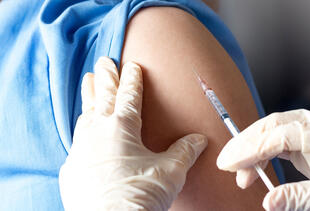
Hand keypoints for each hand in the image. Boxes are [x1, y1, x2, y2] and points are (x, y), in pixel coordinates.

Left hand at [59, 57, 207, 210]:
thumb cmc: (139, 196)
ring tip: (88, 83)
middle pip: (103, 96)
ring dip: (89, 97)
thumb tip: (199, 139)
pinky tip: (83, 129)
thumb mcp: (170, 171)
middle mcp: (98, 132)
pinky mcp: (72, 167)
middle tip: (104, 61)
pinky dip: (82, 128)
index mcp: (122, 127)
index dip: (133, 79)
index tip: (132, 65)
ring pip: (86, 114)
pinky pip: (77, 139)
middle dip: (106, 77)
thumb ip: (185, 151)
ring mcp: (81, 148)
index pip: (130, 95)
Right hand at [217, 109, 309, 210]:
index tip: (232, 163)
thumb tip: (268, 200)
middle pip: (273, 127)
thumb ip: (298, 197)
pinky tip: (255, 168)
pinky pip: (280, 146)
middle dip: (247, 144)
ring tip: (241, 174)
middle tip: (227, 163)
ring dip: (253, 151)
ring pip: (274, 134)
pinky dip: (264, 156)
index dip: (252, 149)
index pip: (280, 134)